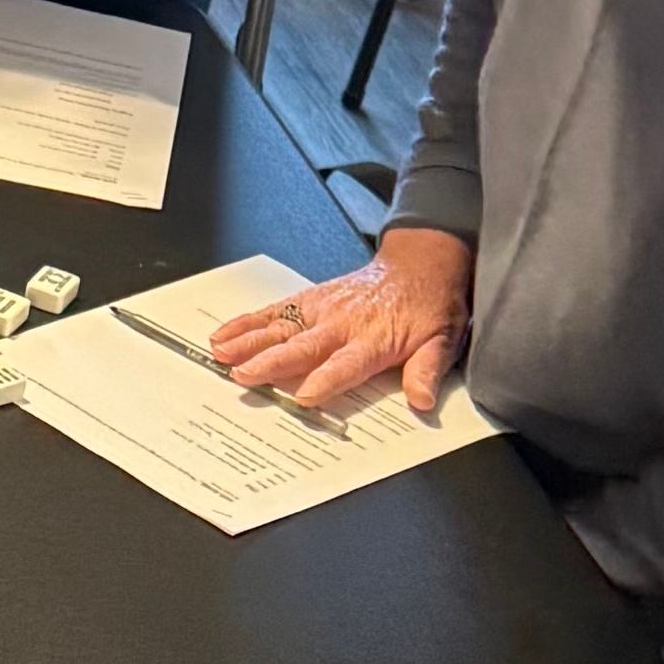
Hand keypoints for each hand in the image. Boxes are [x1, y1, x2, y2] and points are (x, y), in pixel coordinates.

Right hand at [212, 223, 470, 419]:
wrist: (421, 263)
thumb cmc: (429, 306)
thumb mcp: (442, 340)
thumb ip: (427, 370)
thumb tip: (422, 400)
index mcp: (374, 339)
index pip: (346, 364)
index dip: (325, 381)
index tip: (305, 397)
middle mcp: (342, 323)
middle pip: (302, 346)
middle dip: (271, 362)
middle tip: (244, 376)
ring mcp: (322, 309)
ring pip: (280, 327)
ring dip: (249, 341)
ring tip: (221, 355)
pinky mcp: (310, 299)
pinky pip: (275, 310)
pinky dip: (248, 321)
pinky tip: (224, 334)